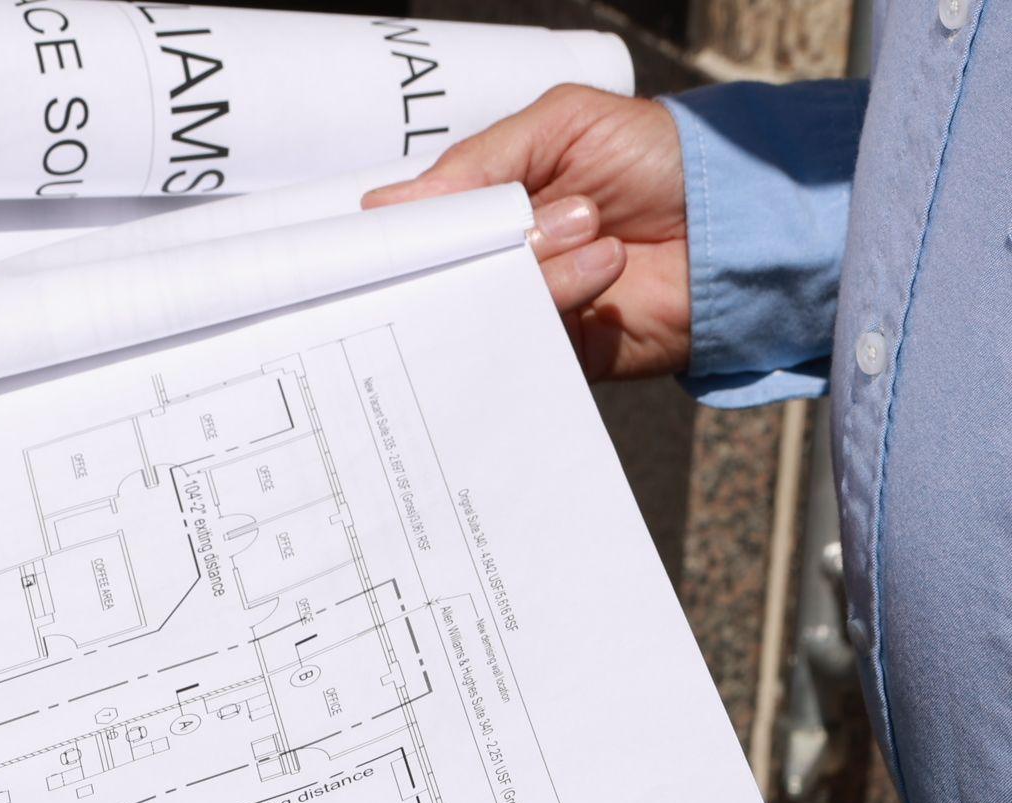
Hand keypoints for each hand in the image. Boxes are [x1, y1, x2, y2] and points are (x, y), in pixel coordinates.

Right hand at [364, 84, 689, 382]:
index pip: (418, 228)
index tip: (396, 234)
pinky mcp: (558, 351)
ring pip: (480, 307)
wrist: (741, 218)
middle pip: (437, 275)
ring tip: (596, 232)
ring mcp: (526, 307)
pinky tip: (600, 269)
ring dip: (539, 266)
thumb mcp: (564, 126)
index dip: (403, 234)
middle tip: (528, 222)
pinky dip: (554, 304)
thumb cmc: (660, 158)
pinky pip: (523, 344)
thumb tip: (385, 204)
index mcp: (487, 206)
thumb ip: (479, 161)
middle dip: (479, 246)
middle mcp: (497, 260)